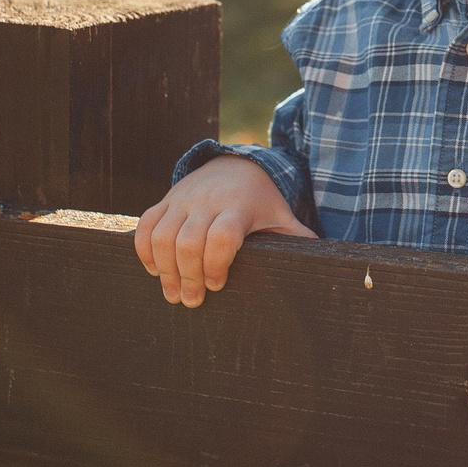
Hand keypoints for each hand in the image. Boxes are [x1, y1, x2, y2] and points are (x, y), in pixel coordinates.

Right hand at [135, 156, 316, 306]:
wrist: (235, 164)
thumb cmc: (261, 201)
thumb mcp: (281, 217)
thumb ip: (297, 240)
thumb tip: (323, 267)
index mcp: (238, 208)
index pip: (222, 236)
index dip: (216, 264)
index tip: (217, 285)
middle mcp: (207, 202)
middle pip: (188, 242)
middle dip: (187, 277)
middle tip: (191, 301)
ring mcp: (183, 200)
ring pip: (161, 236)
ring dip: (164, 269)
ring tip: (172, 293)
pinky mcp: (166, 200)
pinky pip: (145, 226)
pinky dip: (144, 250)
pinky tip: (154, 270)